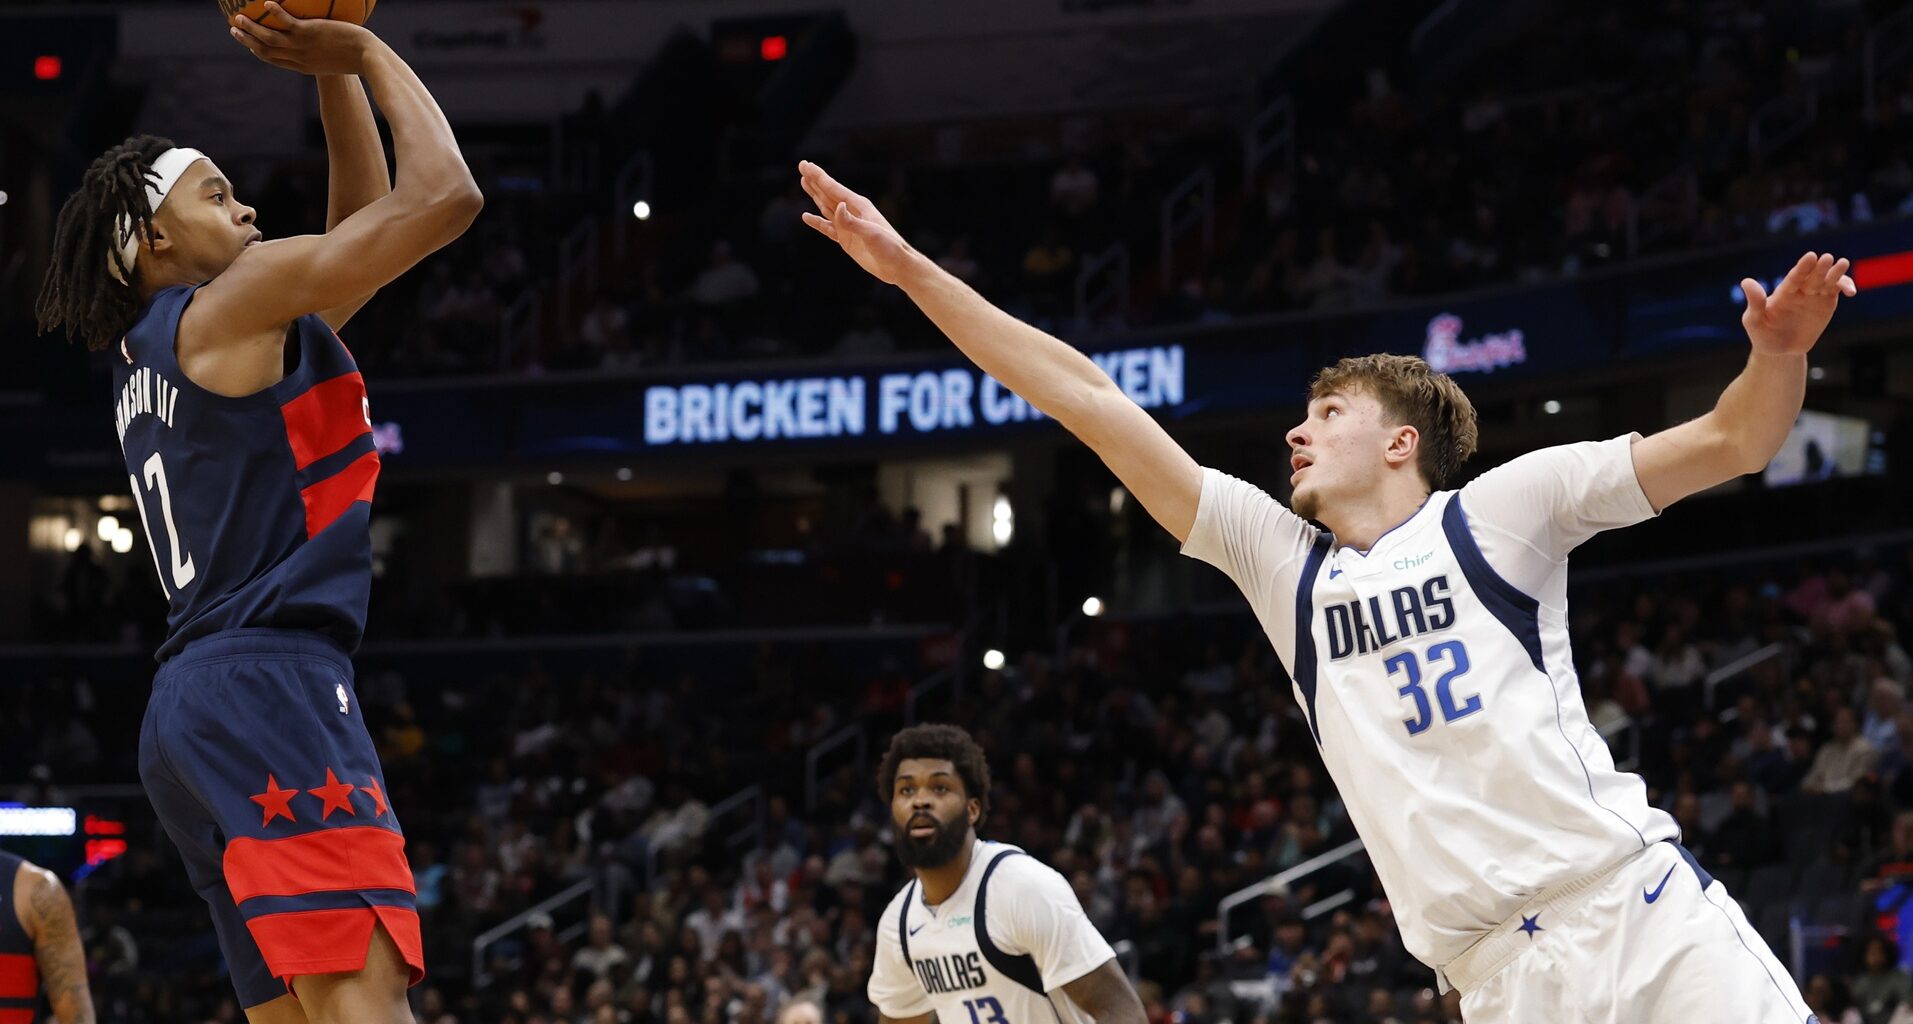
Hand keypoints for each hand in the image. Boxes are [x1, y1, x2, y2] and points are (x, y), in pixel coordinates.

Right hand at [230, 2, 376, 75]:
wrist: (370, 59)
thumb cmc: (359, 59)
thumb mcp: (337, 60)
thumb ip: (325, 53)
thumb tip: (325, 42)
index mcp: (304, 66)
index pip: (276, 60)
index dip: (259, 52)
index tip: (249, 45)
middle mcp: (299, 58)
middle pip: (265, 51)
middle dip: (247, 41)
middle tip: (233, 31)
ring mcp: (303, 46)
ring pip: (270, 38)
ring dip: (252, 28)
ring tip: (238, 17)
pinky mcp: (310, 33)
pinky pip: (288, 22)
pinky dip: (275, 14)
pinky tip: (266, 3)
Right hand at [798, 161, 920, 284]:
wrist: (897, 265)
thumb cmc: (889, 246)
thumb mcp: (871, 233)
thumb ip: (852, 222)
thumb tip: (838, 207)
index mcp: (859, 206)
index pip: (833, 188)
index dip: (818, 176)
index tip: (805, 165)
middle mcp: (852, 212)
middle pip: (828, 193)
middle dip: (814, 180)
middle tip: (802, 166)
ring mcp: (848, 226)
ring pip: (826, 206)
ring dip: (815, 194)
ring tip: (804, 182)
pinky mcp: (846, 239)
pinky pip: (827, 228)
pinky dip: (816, 222)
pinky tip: (806, 216)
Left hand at [1740, 251, 1855, 356]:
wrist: (1779, 350)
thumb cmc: (1762, 334)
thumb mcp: (1754, 320)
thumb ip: (1754, 302)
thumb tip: (1745, 281)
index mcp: (1783, 292)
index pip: (1794, 277)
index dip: (1802, 267)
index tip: (1810, 256)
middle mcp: (1800, 289)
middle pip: (1812, 276)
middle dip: (1820, 268)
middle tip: (1827, 258)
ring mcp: (1815, 295)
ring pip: (1827, 280)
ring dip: (1836, 273)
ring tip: (1842, 263)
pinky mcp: (1826, 302)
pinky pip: (1836, 291)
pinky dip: (1845, 287)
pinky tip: (1850, 291)